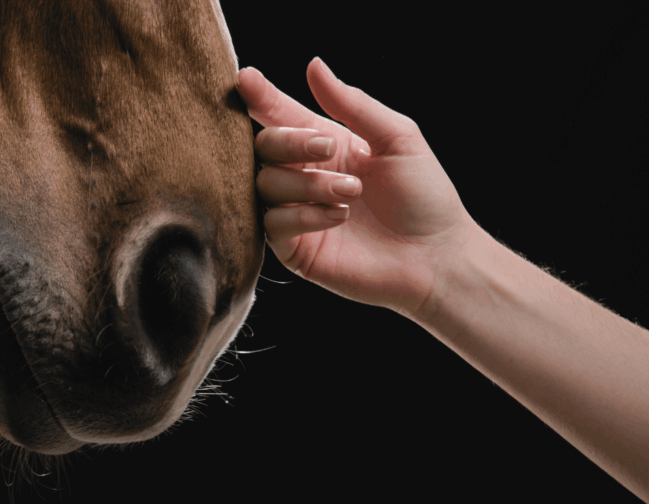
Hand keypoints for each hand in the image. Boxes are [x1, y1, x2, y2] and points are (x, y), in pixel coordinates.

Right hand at [236, 57, 479, 319]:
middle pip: (264, 146)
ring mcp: (297, 212)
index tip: (247, 79)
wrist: (436, 257)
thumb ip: (353, 105)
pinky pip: (273, 224)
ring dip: (307, 182)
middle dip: (290, 141)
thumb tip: (314, 66)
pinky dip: (302, 215)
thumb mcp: (398, 138)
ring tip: (351, 192)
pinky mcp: (295, 249)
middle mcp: (306, 175)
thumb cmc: (424, 197)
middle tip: (328, 147)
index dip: (262, 97)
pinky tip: (338, 217)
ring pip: (266, 184)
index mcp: (326, 145)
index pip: (282, 116)